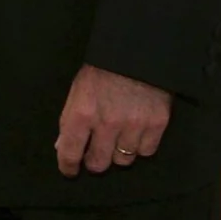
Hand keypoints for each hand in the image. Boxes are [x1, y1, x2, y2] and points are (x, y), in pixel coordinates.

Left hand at [55, 65, 171, 177]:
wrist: (138, 49)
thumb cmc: (103, 68)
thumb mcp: (78, 90)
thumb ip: (70, 120)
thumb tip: (63, 147)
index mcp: (82, 112)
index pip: (70, 152)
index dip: (68, 166)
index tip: (70, 170)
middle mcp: (107, 123)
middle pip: (99, 163)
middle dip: (94, 161)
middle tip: (96, 154)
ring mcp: (134, 125)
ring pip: (124, 161)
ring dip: (119, 153)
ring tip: (119, 139)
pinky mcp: (157, 123)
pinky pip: (146, 151)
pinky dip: (141, 146)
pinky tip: (136, 134)